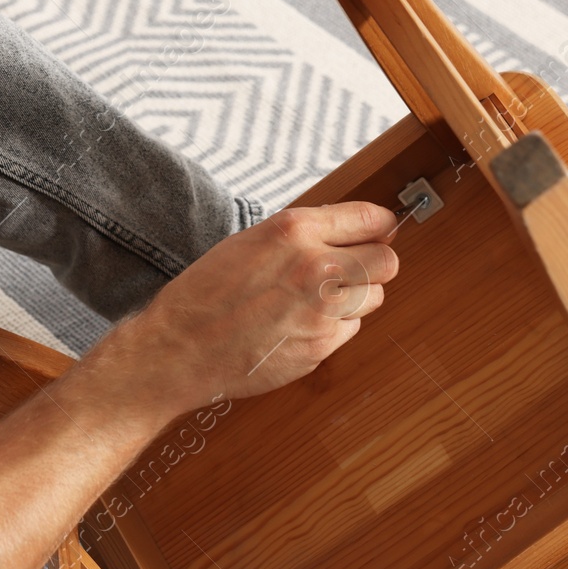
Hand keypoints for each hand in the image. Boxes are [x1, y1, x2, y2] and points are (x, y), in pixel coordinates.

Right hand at [102, 200, 400, 417]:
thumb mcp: (249, 241)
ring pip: (373, 298)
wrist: (180, 349)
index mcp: (295, 230)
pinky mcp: (321, 347)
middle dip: (374, 265)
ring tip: (315, 301)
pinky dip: (332, 328)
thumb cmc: (204, 293)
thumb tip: (346, 230)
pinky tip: (298, 325)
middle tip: (354, 270)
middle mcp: (316, 267)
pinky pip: (349, 329)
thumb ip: (300, 234)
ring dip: (354, 298)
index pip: (371, 219)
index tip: (380, 232)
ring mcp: (322, 311)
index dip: (380, 226)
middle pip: (388, 262)